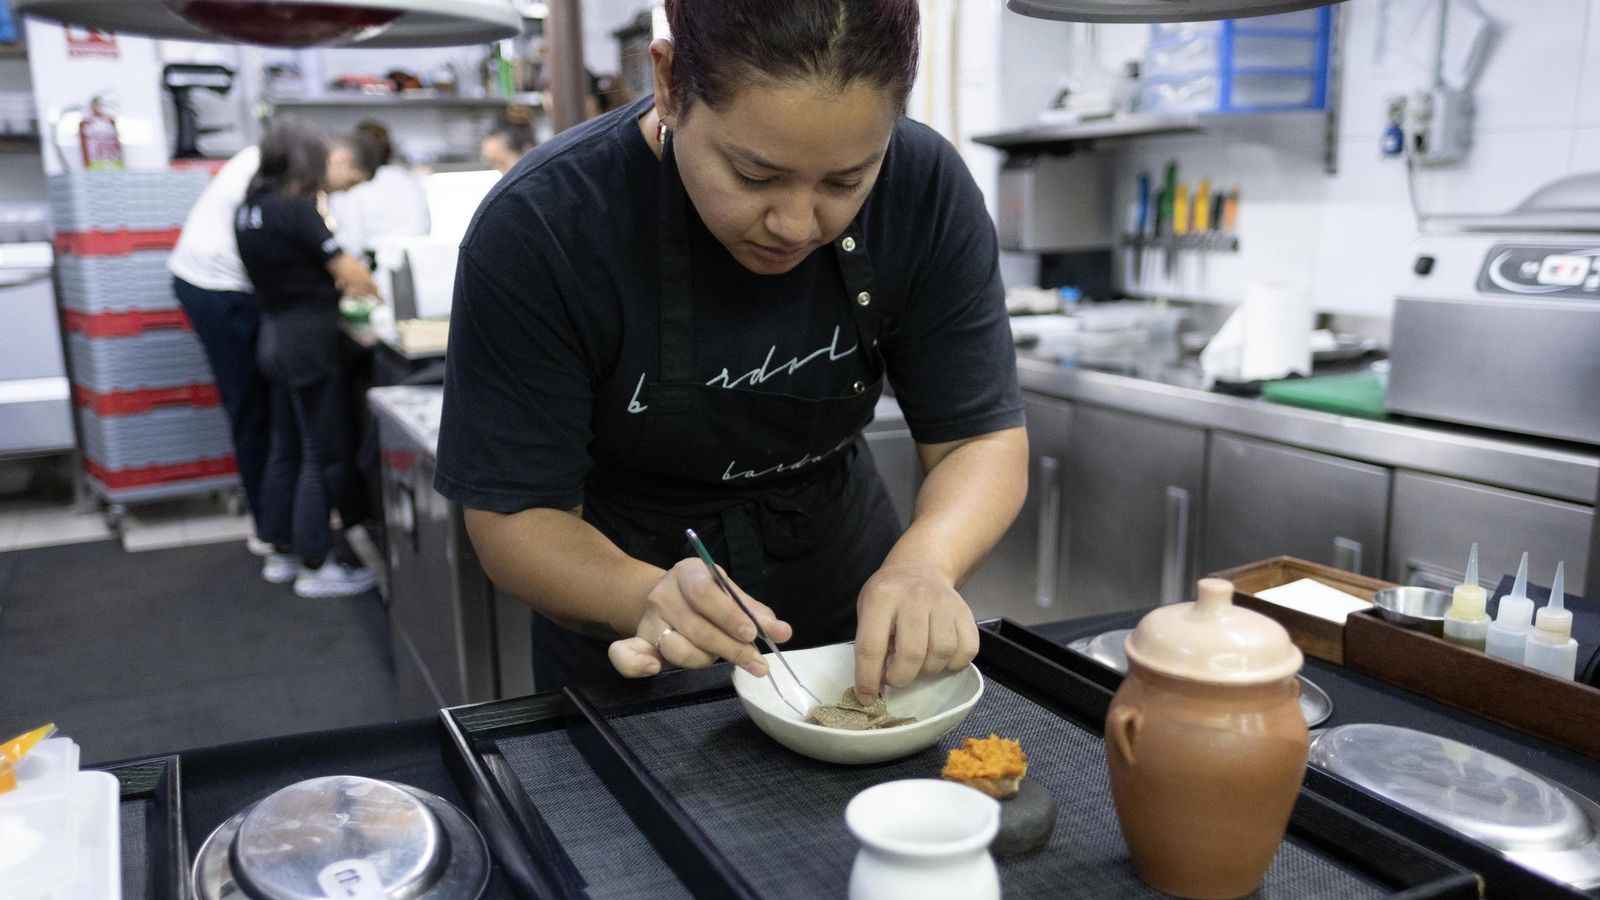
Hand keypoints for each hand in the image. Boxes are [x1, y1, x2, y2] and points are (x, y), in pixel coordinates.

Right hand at [608, 558, 792, 678]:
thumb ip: (756, 613)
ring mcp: (648, 621)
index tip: (751, 634)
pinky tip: (653, 670)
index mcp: (689, 572)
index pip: (704, 592)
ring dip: (706, 660)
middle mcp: (663, 594)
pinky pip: (626, 657)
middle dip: (731, 649)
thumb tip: (783, 632)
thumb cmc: (707, 596)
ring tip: (720, 660)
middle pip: (697, 628)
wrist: (668, 597)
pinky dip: (635, 665)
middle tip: (757, 664)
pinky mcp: (638, 644)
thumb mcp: (731, 594)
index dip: (728, 615)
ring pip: (678, 649)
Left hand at [853, 565, 979, 701]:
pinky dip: (954, 663)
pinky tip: (940, 658)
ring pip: (941, 653)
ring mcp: (944, 603)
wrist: (921, 567)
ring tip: (919, 664)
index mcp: (881, 598)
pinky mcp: (965, 612)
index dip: (867, 679)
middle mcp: (914, 597)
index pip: (870, 647)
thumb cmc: (889, 596)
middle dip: (901, 678)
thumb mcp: (867, 610)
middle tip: (896, 678)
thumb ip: (870, 644)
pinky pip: (966, 650)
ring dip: (928, 671)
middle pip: (912, 654)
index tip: (866, 698)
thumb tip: (875, 686)